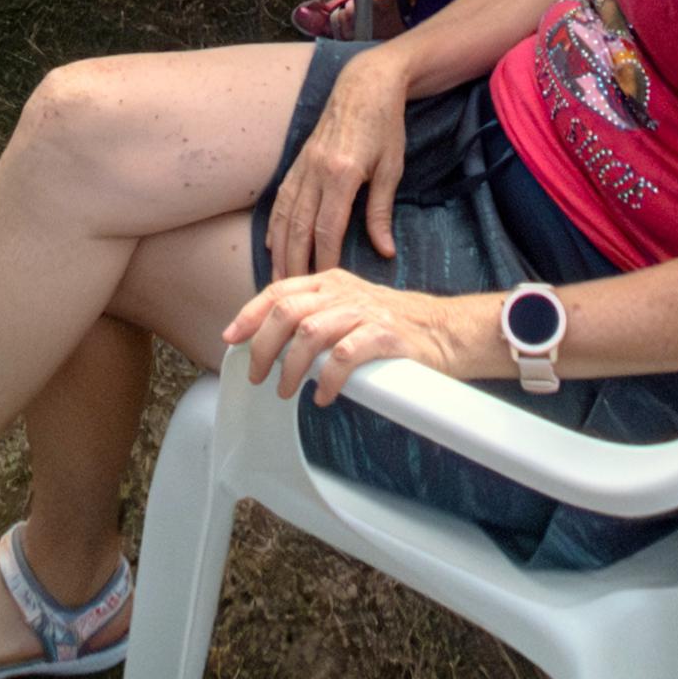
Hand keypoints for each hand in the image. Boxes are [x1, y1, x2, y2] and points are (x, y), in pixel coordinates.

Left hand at [224, 267, 464, 405]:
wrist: (445, 330)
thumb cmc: (393, 323)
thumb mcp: (348, 306)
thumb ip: (315, 314)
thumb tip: (272, 340)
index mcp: (330, 282)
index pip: (278, 291)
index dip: (250, 314)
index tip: (231, 338)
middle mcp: (343, 292)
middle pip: (286, 312)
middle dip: (263, 346)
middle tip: (258, 376)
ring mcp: (364, 312)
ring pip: (309, 333)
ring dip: (291, 367)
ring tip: (286, 390)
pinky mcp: (384, 336)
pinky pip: (344, 356)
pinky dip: (327, 379)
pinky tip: (324, 396)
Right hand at [262, 49, 410, 276]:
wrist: (365, 83)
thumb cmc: (385, 125)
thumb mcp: (391, 168)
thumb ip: (380, 211)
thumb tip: (385, 252)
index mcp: (341, 174)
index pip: (327, 230)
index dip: (324, 261)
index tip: (325, 288)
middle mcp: (315, 172)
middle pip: (298, 228)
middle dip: (293, 265)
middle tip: (291, 297)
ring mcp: (302, 165)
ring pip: (283, 216)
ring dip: (279, 251)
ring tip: (277, 281)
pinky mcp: (298, 161)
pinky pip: (281, 199)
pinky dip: (275, 225)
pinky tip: (272, 245)